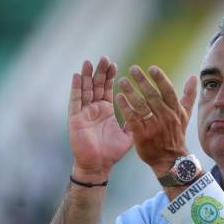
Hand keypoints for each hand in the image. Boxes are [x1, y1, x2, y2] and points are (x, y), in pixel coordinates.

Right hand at [68, 57, 132, 179]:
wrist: (99, 165)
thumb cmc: (112, 152)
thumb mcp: (128, 134)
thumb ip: (134, 121)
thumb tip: (148, 111)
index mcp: (106, 110)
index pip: (107, 89)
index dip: (110, 77)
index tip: (115, 64)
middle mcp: (94, 108)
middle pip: (96, 85)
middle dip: (100, 72)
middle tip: (104, 58)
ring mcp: (84, 112)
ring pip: (85, 89)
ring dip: (87, 76)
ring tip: (90, 62)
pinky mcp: (75, 118)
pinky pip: (75, 100)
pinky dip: (76, 88)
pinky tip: (77, 76)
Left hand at [116, 65, 196, 175]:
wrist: (170, 160)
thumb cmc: (176, 135)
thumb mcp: (185, 116)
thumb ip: (188, 95)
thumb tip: (194, 77)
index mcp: (175, 111)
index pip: (168, 91)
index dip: (160, 79)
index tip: (152, 68)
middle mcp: (166, 117)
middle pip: (153, 96)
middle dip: (143, 81)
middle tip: (133, 69)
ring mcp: (154, 127)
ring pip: (142, 106)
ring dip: (131, 92)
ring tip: (123, 81)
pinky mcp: (142, 135)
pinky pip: (133, 119)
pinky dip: (125, 107)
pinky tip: (119, 98)